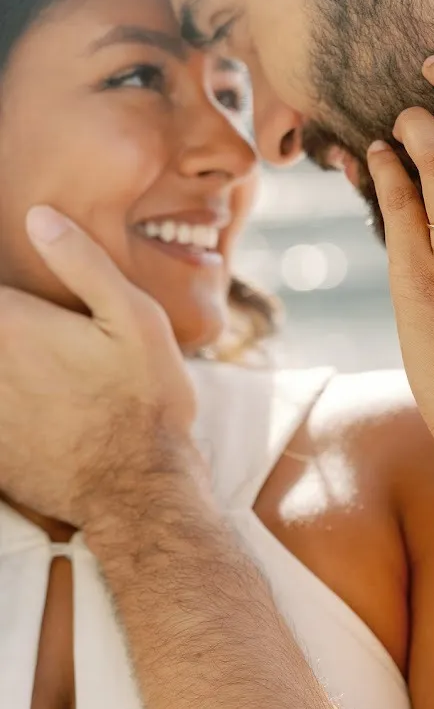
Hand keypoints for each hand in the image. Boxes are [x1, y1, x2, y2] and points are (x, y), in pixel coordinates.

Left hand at [0, 208, 196, 528]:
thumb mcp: (136, 319)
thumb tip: (39, 217)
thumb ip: (84, 263)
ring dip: (10, 372)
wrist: (139, 490)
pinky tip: (36, 410)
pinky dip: (8, 410)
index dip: (9, 299)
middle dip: (9, 331)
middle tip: (46, 353)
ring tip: (45, 377)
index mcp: (9, 322)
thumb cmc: (144, 400)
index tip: (22, 309)